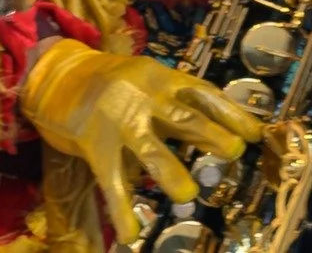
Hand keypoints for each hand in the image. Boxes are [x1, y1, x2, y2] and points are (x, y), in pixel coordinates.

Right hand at [21, 39, 264, 238]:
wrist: (55, 76)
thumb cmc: (112, 85)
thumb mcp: (148, 83)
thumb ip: (180, 107)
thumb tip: (228, 133)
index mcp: (160, 78)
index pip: (202, 94)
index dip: (231, 114)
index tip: (256, 134)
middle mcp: (142, 96)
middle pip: (183, 117)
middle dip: (210, 134)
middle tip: (234, 151)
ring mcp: (117, 120)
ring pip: (150, 149)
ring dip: (171, 172)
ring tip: (187, 193)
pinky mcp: (94, 143)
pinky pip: (111, 181)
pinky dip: (122, 210)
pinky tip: (131, 234)